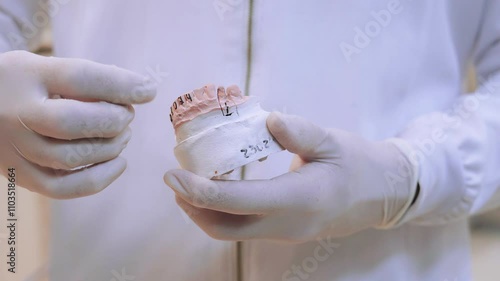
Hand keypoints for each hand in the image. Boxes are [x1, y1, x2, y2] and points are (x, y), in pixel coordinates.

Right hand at [0, 51, 155, 198]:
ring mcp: (14, 147)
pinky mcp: (18, 174)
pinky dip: (98, 180)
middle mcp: (16, 112)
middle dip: (113, 120)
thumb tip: (138, 91)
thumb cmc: (24, 84)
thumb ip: (86, 78)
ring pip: (71, 158)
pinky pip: (61, 188)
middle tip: (127, 115)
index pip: (78, 78)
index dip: (120, 85)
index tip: (148, 91)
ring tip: (123, 135)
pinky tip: (119, 163)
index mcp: (26, 75)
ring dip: (110, 148)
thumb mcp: (44, 66)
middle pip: (72, 122)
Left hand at [164, 112, 417, 241]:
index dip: (200, 189)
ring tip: (189, 183)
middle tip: (174, 178)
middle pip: (224, 227)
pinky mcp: (284, 231)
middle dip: (192, 206)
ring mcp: (285, 233)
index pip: (238, 201)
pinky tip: (218, 188)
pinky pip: (243, 228)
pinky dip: (221, 212)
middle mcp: (288, 224)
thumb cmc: (358, 163)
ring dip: (203, 211)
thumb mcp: (332, 140)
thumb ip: (299, 132)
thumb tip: (267, 122)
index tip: (173, 174)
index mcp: (299, 199)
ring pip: (231, 232)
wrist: (381, 194)